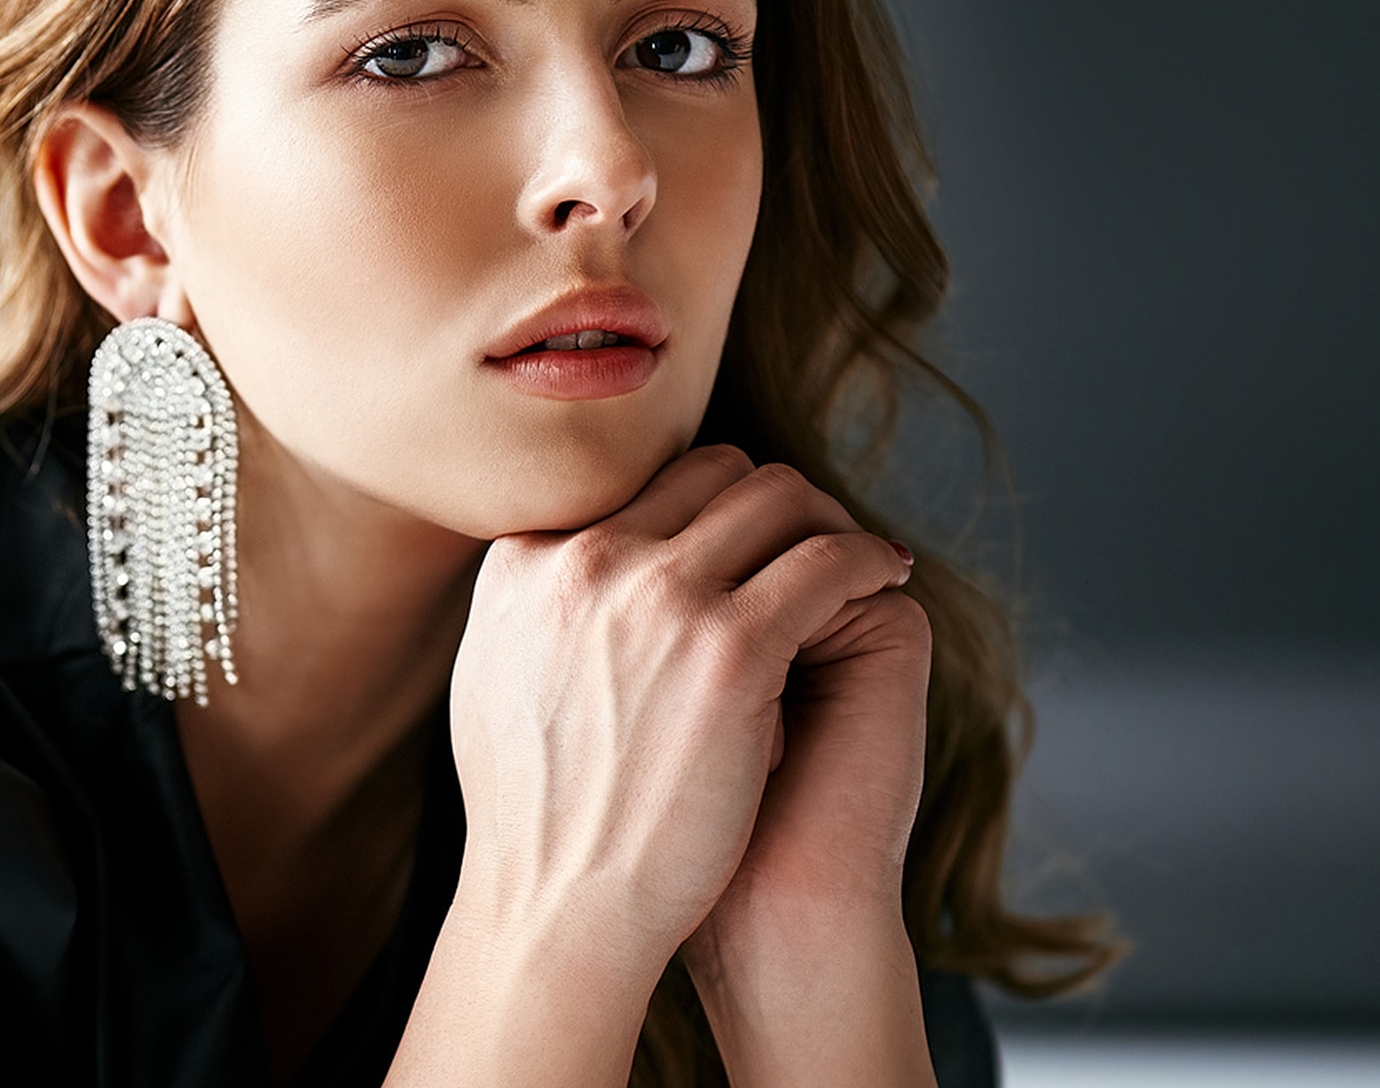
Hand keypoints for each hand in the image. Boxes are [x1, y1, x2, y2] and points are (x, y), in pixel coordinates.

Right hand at [443, 444, 918, 971]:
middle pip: (713, 472)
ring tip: (857, 560)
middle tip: (811, 543)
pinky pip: (829, 561)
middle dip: (772, 503)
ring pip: (778, 498)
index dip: (702, 504)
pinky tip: (885, 581)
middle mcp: (587, 558)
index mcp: (526, 561)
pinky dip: (868, 560)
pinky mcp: (732, 646)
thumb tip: (551, 565)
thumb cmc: (537, 817)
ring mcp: (660, 597)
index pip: (640, 482)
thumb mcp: (494, 677)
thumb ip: (533, 609)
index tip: (740, 539)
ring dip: (826, 522)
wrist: (560, 905)